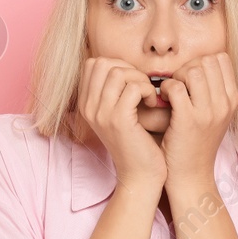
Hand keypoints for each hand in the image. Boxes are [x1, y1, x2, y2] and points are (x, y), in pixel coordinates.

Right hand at [78, 56, 165, 194]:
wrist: (140, 175)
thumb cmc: (136, 142)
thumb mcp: (118, 113)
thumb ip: (114, 90)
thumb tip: (123, 64)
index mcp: (85, 104)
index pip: (93, 64)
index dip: (117, 65)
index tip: (132, 82)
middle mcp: (88, 108)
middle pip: (103, 63)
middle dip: (129, 69)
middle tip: (142, 88)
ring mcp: (101, 114)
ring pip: (119, 72)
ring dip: (140, 80)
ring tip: (148, 97)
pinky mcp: (118, 121)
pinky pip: (133, 88)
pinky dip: (148, 91)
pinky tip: (152, 105)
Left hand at [159, 52, 237, 189]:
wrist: (191, 176)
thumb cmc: (197, 143)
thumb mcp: (215, 115)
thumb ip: (212, 90)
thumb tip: (199, 64)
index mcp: (233, 99)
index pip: (221, 58)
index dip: (202, 61)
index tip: (191, 79)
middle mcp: (225, 104)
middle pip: (207, 60)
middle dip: (188, 66)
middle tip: (179, 85)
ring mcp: (208, 112)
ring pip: (193, 70)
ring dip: (177, 76)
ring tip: (172, 92)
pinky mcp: (189, 120)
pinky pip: (176, 87)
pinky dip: (166, 88)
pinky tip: (164, 100)